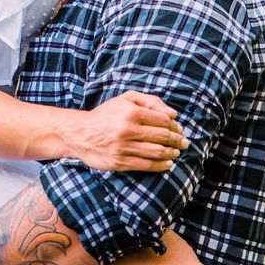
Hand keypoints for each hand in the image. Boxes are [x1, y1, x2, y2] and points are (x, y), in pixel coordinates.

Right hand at [66, 90, 188, 170]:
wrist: (80, 133)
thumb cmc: (106, 114)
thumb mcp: (126, 99)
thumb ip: (150, 101)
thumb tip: (172, 114)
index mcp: (131, 111)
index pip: (162, 120)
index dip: (175, 126)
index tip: (180, 130)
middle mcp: (127, 129)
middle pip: (162, 137)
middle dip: (177, 141)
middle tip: (184, 143)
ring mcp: (123, 147)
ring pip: (155, 152)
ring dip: (171, 153)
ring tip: (176, 153)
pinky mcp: (119, 162)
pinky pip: (145, 165)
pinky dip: (160, 166)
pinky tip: (167, 164)